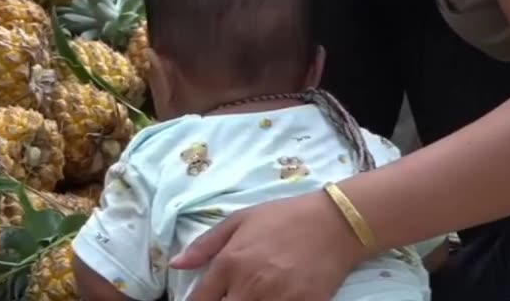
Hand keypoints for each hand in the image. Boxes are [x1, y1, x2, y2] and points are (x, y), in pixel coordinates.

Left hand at [170, 190, 361, 300]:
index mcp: (230, 263)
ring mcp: (277, 300)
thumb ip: (204, 245)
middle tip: (226, 299)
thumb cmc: (283, 217)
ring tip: (250, 298)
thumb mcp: (239, 220)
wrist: (334, 223)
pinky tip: (273, 300)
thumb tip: (175, 265)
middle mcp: (250, 286)